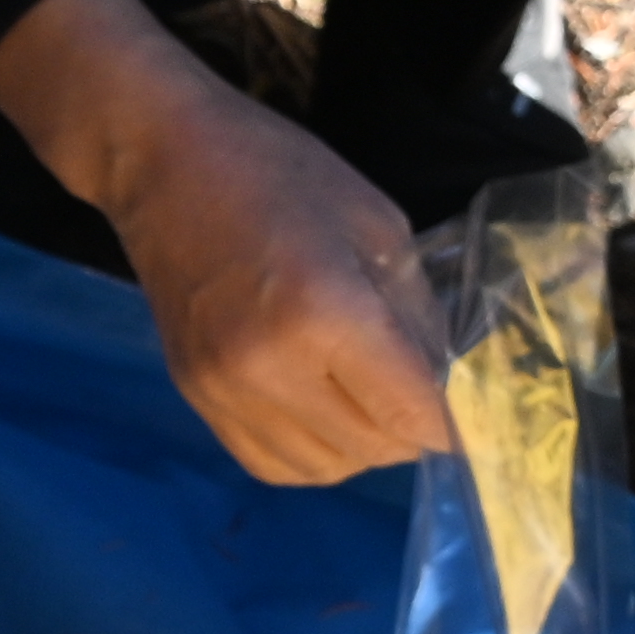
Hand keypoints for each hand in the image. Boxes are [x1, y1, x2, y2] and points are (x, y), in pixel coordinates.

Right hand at [0, 0, 449, 485]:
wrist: (165, 165)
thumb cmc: (280, 175)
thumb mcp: (377, 227)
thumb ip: (415, 314)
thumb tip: (441, 384)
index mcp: (324, 313)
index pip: (409, 413)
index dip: (451, 424)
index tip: (469, 413)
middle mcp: (267, 368)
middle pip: (370, 450)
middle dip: (409, 433)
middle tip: (418, 394)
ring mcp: (222, 390)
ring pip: (321, 468)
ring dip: (361, 449)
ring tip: (370, 405)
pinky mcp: (195, 396)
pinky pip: (270, 463)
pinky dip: (312, 454)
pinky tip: (324, 414)